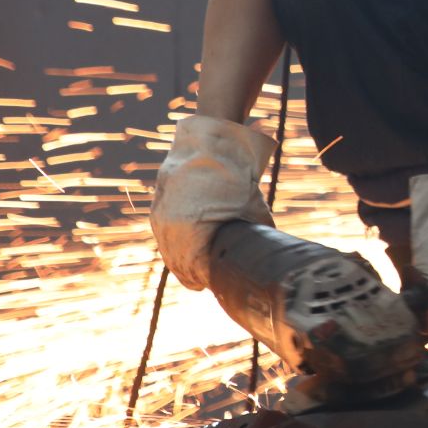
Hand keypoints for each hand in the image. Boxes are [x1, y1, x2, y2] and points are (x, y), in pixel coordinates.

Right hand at [150, 115, 273, 289]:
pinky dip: (171, 244)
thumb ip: (256, 232)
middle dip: (190, 273)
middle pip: (177, 260)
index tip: (210, 286)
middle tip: (202, 285)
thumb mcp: (251, 207)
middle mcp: (169, 222)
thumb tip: (269, 254)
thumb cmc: (235, 175)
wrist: (212, 141)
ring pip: (167, 248)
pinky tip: (180, 252)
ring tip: (191, 275)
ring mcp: (161, 213)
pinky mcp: (158, 204)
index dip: (201, 278)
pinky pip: (162, 233)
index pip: (191, 265)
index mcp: (189, 227)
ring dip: (179, 262)